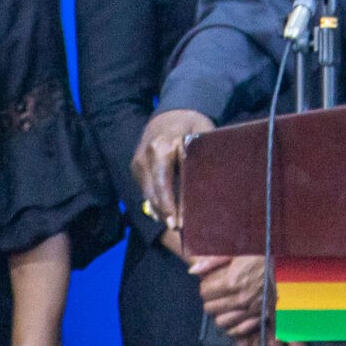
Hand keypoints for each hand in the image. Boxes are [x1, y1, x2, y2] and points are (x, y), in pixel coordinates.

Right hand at [132, 109, 214, 231]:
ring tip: (175, 225)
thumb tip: (210, 186)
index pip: (164, 183)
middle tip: (179, 230)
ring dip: (160, 211)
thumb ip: (202, 158)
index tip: (177, 224)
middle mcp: (145, 156)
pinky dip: (156, 202)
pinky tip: (167, 214)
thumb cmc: (191, 126)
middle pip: (153, 193)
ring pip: (148, 194)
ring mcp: (138, 163)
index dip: (170, 205)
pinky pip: (145, 190)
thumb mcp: (202, 136)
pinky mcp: (135, 167)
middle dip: (165, 213)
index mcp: (161, 147)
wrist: (170, 114)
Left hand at [189, 254, 269, 337]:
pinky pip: (238, 331)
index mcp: (232, 281)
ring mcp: (251, 310)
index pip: (204, 292)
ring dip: (220, 314)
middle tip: (217, 294)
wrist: (286, 264)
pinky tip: (235, 316)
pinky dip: (233, 326)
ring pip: (221, 322)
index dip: (205, 287)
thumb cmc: (260, 255)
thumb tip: (192, 271)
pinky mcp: (261, 317)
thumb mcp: (235, 252)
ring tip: (225, 305)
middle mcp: (240, 298)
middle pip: (210, 309)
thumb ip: (212, 261)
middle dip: (210, 301)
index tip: (210, 283)